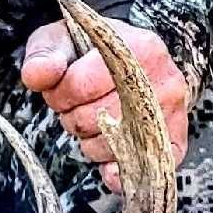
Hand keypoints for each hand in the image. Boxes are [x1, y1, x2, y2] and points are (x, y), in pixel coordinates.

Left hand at [19, 16, 189, 193]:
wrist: (127, 58)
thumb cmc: (91, 50)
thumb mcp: (61, 39)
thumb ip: (44, 55)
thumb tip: (38, 75)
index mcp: (137, 46)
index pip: (80, 85)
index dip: (59, 94)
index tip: (59, 89)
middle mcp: (163, 78)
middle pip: (95, 120)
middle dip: (74, 117)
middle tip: (77, 106)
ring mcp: (172, 112)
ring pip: (113, 148)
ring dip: (92, 141)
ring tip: (96, 119)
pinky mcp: (174, 139)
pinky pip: (148, 167)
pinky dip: (122, 172)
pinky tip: (108, 167)